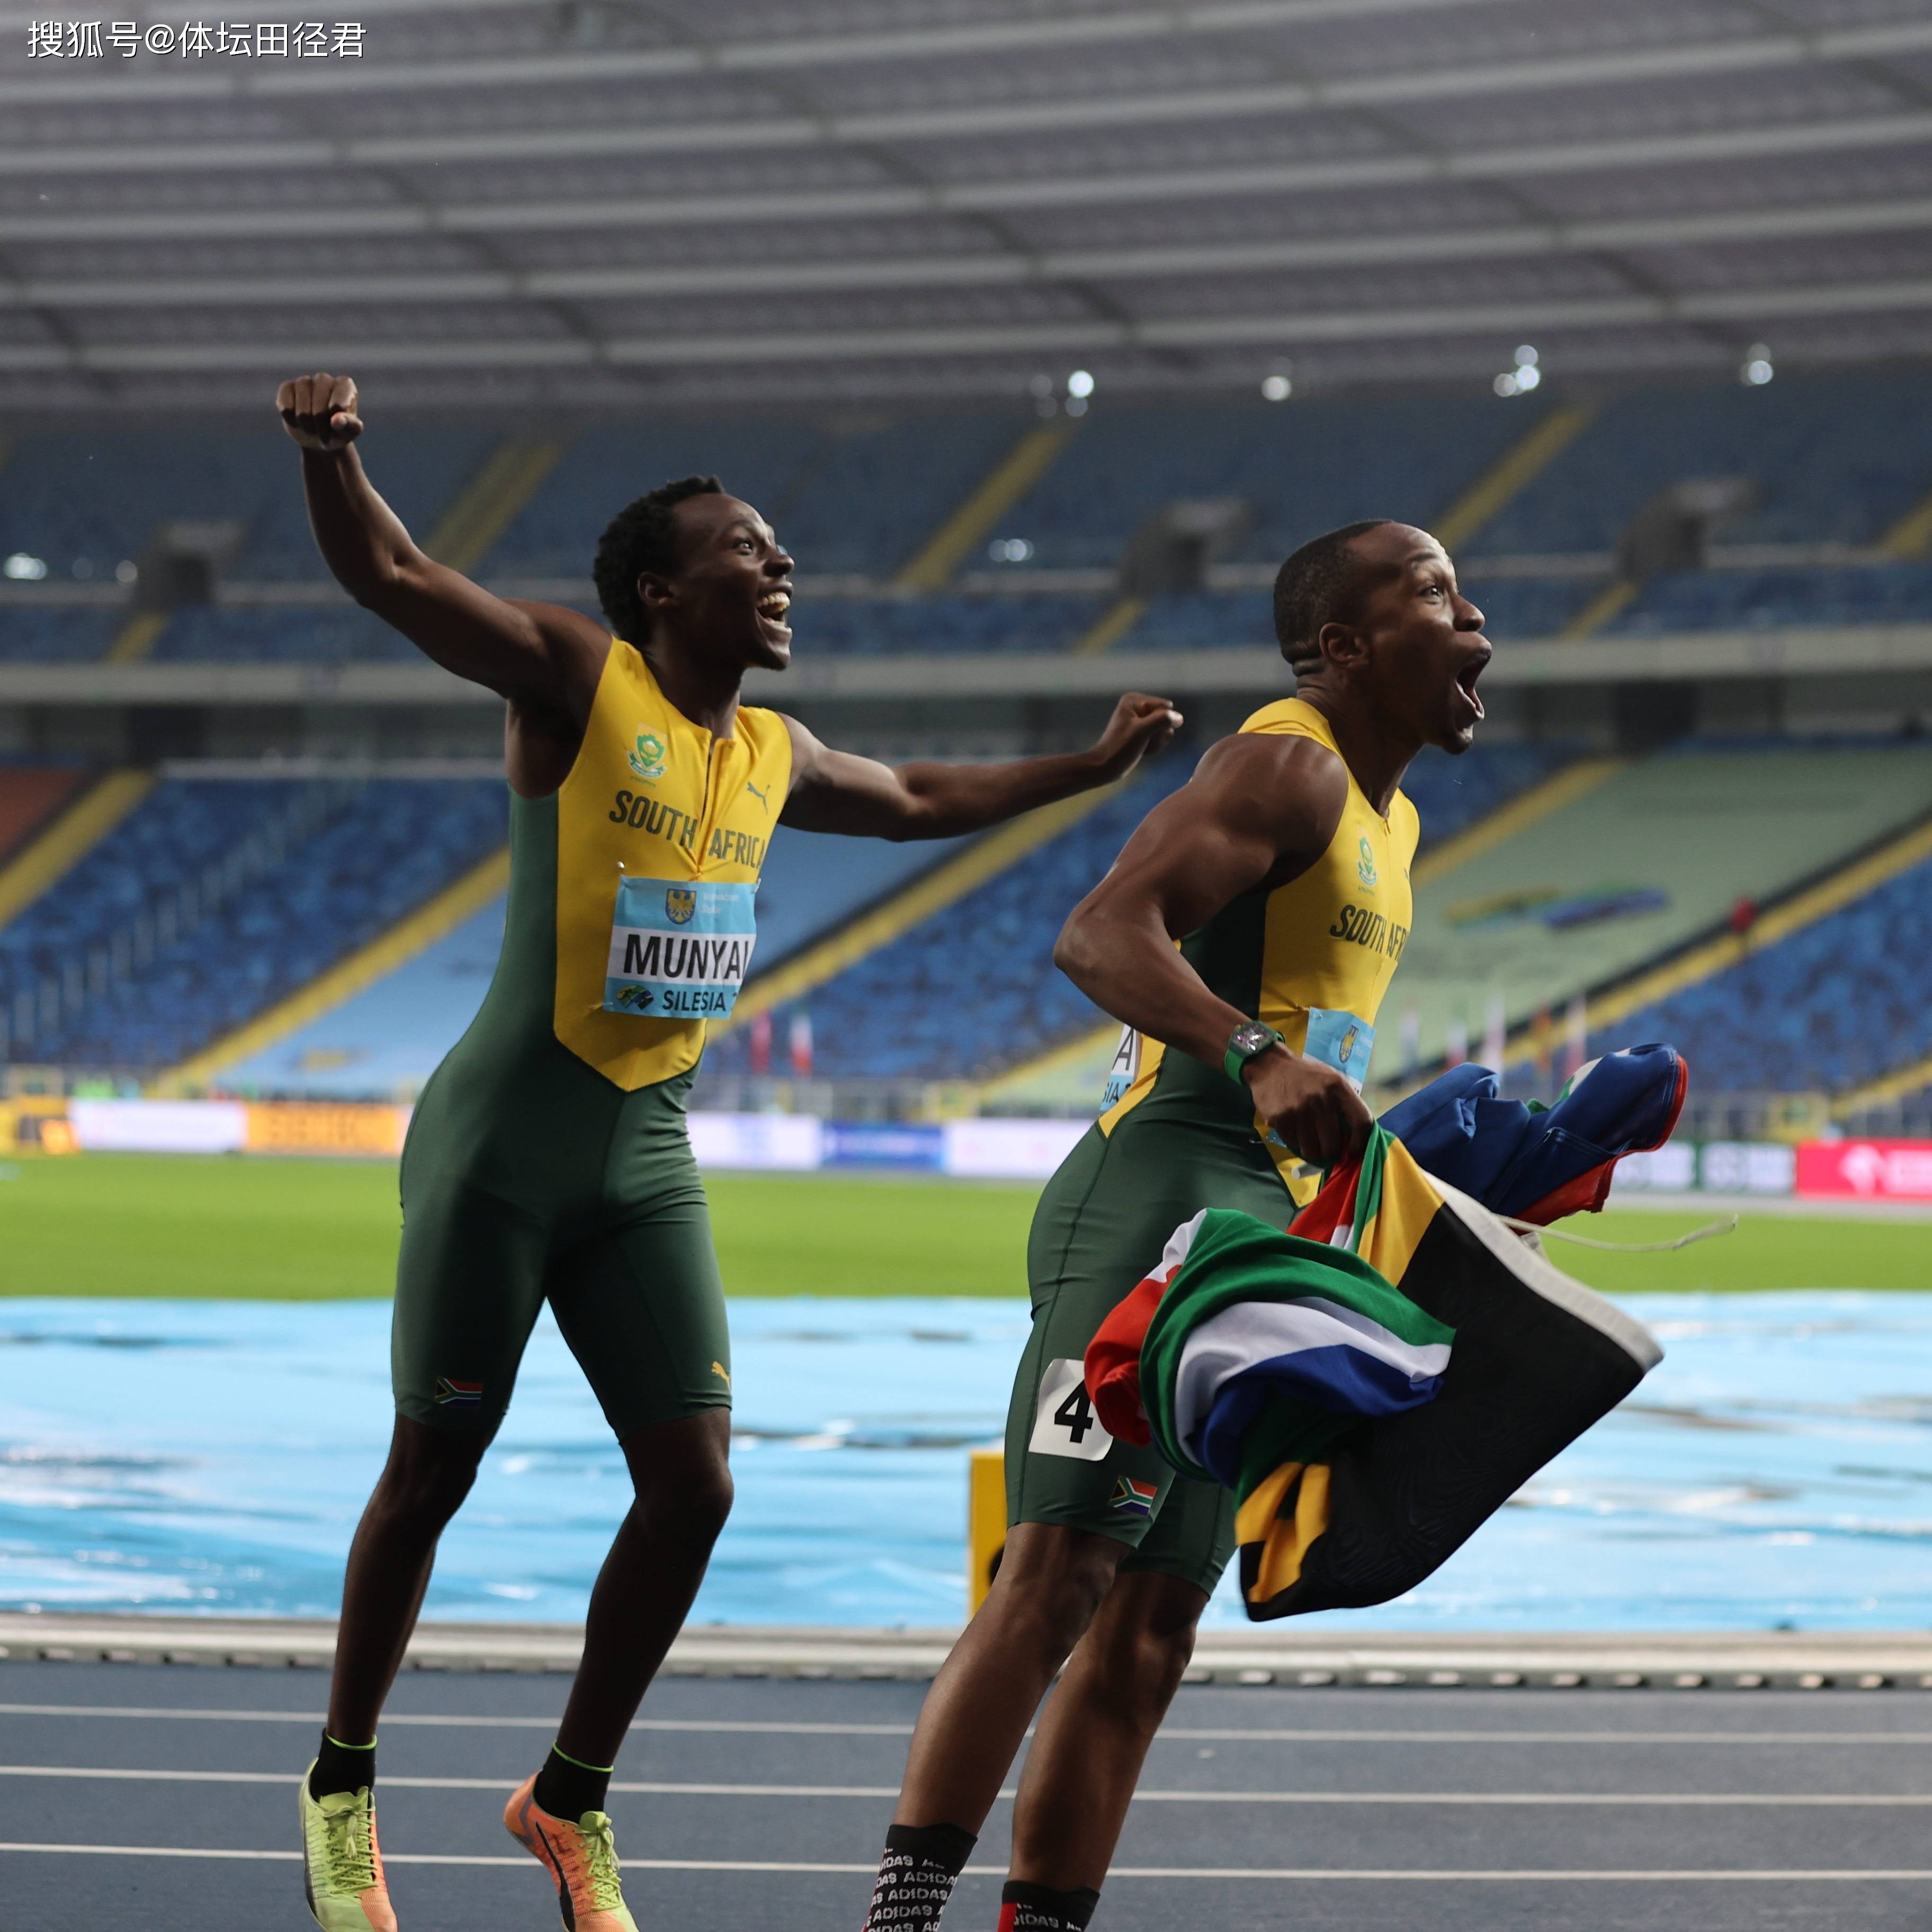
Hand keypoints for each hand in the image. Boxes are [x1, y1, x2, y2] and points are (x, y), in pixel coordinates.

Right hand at [277, 372, 362, 451]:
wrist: (319, 437)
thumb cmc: (339, 431)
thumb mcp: (350, 432)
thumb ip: (349, 425)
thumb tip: (337, 421)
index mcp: (344, 385)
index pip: (340, 397)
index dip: (336, 413)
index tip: (336, 425)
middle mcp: (324, 379)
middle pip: (319, 403)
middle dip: (321, 424)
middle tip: (324, 435)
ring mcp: (304, 381)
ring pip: (302, 404)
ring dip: (306, 423)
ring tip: (312, 429)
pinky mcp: (287, 387)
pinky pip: (286, 404)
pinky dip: (290, 418)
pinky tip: (296, 422)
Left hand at [1088, 692, 1182, 781]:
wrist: (1106, 767)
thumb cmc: (1121, 748)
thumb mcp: (1143, 731)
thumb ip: (1162, 720)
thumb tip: (1179, 718)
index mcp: (1135, 700)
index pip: (1166, 707)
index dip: (1159, 723)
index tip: (1141, 733)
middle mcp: (1138, 706)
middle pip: (1167, 718)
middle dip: (1158, 733)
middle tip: (1141, 741)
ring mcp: (1141, 720)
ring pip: (1166, 729)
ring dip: (1157, 742)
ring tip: (1141, 746)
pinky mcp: (1143, 732)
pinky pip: (1161, 737)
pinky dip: (1154, 746)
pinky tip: (1142, 750)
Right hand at [1243, 1048, 1370, 1167]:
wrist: (1269, 1066)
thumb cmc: (1306, 1076)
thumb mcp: (1331, 1080)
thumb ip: (1345, 1104)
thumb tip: (1354, 1136)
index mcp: (1338, 1087)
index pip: (1361, 1121)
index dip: (1361, 1141)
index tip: (1354, 1149)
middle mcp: (1320, 1098)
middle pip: (1333, 1144)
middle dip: (1331, 1152)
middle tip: (1327, 1149)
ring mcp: (1298, 1109)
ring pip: (1311, 1150)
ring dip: (1311, 1150)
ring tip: (1308, 1139)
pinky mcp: (1280, 1118)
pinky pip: (1292, 1143)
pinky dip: (1294, 1141)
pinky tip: (1292, 1128)